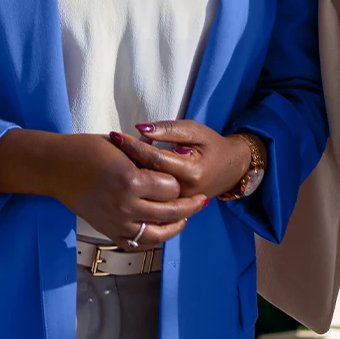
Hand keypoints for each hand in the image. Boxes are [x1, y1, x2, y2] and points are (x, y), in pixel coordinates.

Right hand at [51, 133, 205, 247]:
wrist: (55, 167)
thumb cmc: (86, 149)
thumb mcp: (121, 146)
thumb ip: (147, 156)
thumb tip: (177, 156)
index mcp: (131, 180)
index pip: (171, 187)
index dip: (178, 181)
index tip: (183, 175)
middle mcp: (127, 205)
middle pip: (172, 212)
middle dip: (190, 206)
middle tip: (202, 200)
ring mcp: (118, 222)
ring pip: (159, 234)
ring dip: (177, 227)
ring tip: (185, 218)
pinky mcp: (109, 231)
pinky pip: (139, 243)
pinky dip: (154, 239)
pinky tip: (161, 229)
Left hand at [110, 120, 253, 199]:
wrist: (230, 170)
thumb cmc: (211, 145)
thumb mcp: (194, 130)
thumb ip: (169, 130)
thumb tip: (141, 128)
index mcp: (191, 171)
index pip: (155, 159)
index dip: (133, 146)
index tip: (115, 135)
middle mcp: (184, 192)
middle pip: (147, 179)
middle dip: (126, 163)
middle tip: (109, 150)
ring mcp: (179, 205)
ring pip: (147, 195)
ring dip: (128, 179)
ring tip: (111, 164)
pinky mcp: (175, 210)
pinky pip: (152, 203)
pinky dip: (137, 190)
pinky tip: (124, 178)